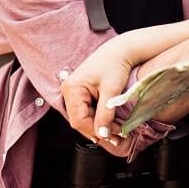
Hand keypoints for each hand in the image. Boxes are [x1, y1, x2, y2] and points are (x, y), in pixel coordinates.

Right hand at [60, 38, 134, 155]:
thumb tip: (103, 135)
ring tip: (116, 130)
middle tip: (116, 137)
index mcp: (72, 89)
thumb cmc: (115, 65)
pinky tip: (110, 121)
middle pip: (79, 120)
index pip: (78, 120)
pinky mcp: (80, 92)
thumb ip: (105, 114)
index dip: (95, 131)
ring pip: (83, 118)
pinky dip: (98, 118)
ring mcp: (73, 92)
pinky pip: (86, 111)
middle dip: (97, 130)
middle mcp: (68, 90)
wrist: (119, 51)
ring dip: (98, 125)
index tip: (113, 136)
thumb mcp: (111, 92)